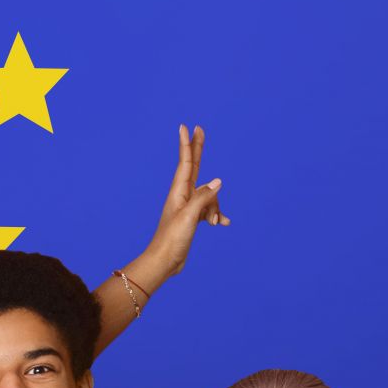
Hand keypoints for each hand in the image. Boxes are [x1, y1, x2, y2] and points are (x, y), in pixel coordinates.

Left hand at [144, 124, 229, 278]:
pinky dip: (216, 215)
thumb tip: (218, 181)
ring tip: (212, 222)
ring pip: (209, 195)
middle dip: (198, 149)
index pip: (185, 162)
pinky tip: (222, 223)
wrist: (165, 261)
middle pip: (194, 167)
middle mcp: (182, 195)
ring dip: (216, 207)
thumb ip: (204, 197)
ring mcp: (188, 206)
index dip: (187, 144)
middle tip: (200, 129)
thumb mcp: (189, 216)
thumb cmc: (173, 239)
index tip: (186, 126)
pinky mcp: (192, 217)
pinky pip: (209, 210)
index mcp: (178, 192)